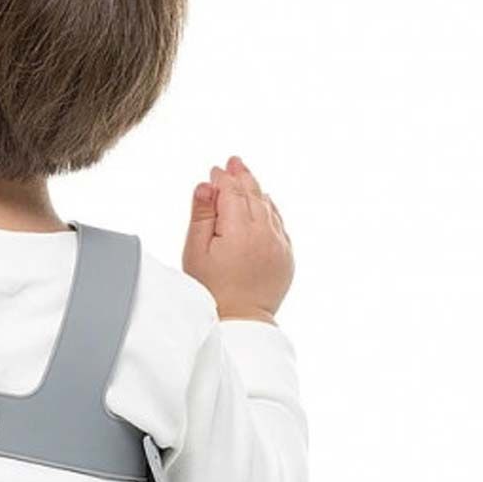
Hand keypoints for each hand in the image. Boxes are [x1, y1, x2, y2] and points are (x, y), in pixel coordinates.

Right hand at [181, 156, 293, 323]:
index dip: (222, 179)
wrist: (240, 320)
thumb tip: (206, 186)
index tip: (215, 170)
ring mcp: (279, 245)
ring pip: (268, 207)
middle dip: (242, 176)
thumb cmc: (211, 288)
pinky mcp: (286, 256)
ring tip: (245, 177)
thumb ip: (201, 216)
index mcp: (240, 231)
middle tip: (234, 161)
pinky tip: (262, 203)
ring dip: (256, 190)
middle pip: (253, 195)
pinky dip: (269, 209)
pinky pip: (279, 223)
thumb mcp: (195, 251)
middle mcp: (264, 234)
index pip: (232, 193)